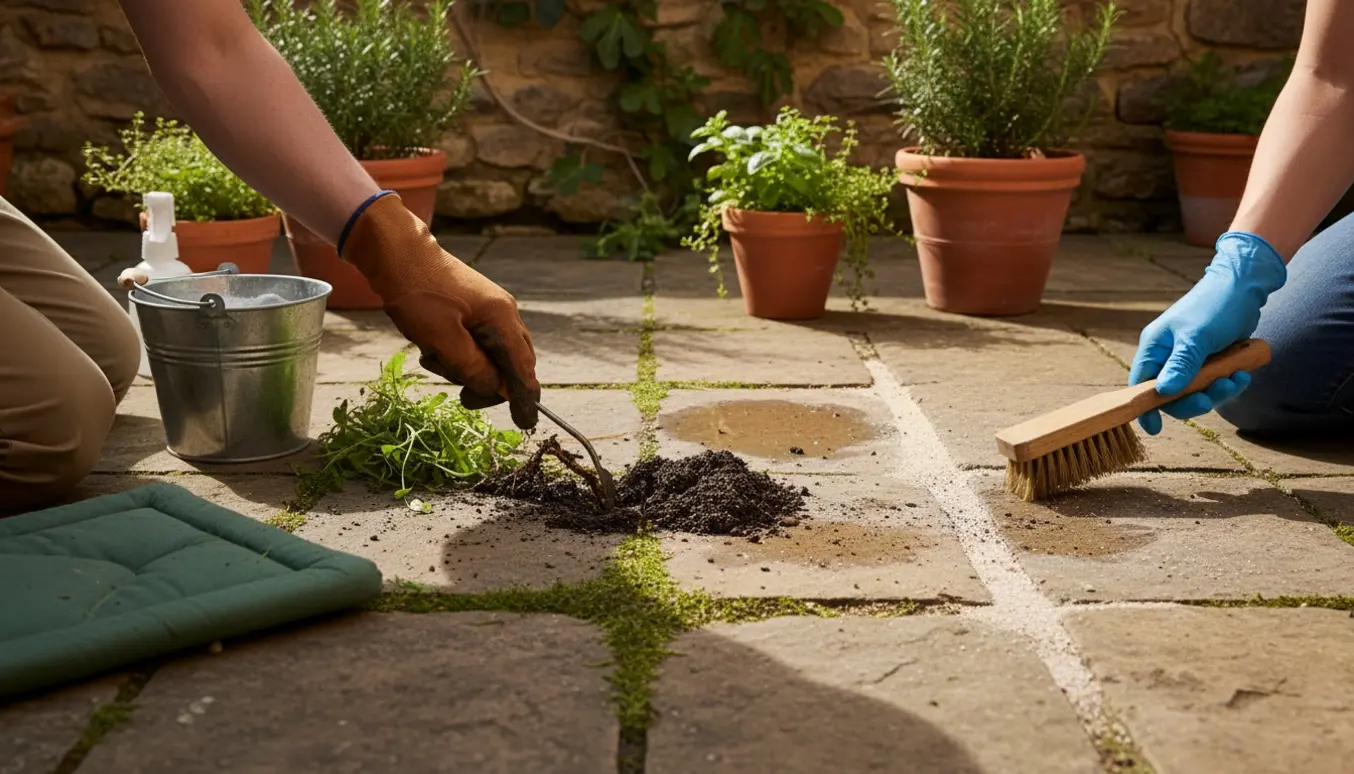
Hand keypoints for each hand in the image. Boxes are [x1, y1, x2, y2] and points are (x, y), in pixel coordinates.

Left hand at [339, 192, 539, 428]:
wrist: (395, 252)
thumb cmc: (418, 293)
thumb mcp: (442, 339)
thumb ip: (473, 368)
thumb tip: (495, 389)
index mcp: (502, 318)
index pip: (523, 368)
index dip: (525, 399)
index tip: (526, 424)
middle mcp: (503, 313)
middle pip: (511, 363)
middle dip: (488, 384)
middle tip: (462, 397)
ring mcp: (488, 310)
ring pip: (490, 356)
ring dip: (464, 367)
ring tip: (433, 357)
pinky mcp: (471, 310)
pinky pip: (474, 344)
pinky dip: (456, 354)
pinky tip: (431, 348)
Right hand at [1128, 231, 1286, 434]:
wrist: (1244, 286)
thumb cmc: (1214, 306)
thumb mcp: (1196, 338)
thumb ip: (1180, 367)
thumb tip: (1163, 393)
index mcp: (1154, 348)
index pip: (1140, 385)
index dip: (1145, 408)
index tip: (1155, 429)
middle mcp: (1168, 356)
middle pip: (1170, 395)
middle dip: (1193, 401)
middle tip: (1210, 401)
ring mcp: (1189, 360)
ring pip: (1196, 392)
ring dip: (1217, 392)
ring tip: (1237, 379)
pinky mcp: (1209, 361)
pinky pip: (1214, 384)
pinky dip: (1228, 384)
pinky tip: (1243, 374)